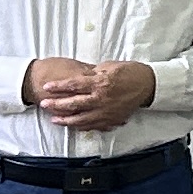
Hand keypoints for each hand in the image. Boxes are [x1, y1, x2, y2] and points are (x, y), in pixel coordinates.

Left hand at [37, 57, 158, 131]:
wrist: (147, 85)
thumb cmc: (129, 72)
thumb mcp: (109, 66)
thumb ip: (92, 73)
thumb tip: (79, 76)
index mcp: (100, 83)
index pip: (74, 85)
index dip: (58, 87)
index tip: (47, 87)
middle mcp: (101, 99)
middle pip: (74, 104)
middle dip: (56, 105)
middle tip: (44, 105)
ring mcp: (106, 111)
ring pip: (82, 119)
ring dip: (66, 120)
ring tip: (55, 120)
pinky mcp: (112, 119)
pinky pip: (94, 126)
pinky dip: (82, 127)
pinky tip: (74, 126)